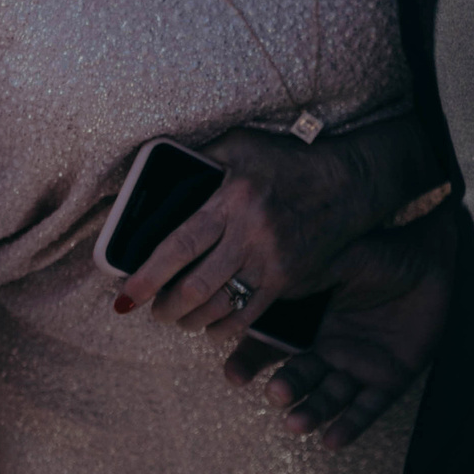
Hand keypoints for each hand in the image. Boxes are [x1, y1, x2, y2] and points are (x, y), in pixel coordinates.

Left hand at [113, 127, 384, 337]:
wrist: (348, 184)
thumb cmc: (291, 162)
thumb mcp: (244, 145)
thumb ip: (202, 158)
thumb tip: (162, 172)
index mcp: (233, 201)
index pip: (179, 246)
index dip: (147, 275)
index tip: (125, 295)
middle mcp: (251, 235)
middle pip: (194, 287)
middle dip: (164, 308)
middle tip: (152, 309)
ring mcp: (272, 262)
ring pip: (219, 307)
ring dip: (189, 321)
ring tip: (178, 318)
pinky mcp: (289, 280)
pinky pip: (249, 317)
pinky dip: (224, 329)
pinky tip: (212, 327)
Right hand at [224, 219, 452, 449]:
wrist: (428, 257)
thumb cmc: (378, 256)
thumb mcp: (335, 262)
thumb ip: (301, 276)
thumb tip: (258, 282)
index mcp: (304, 325)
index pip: (267, 348)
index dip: (249, 362)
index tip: (235, 376)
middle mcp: (324, 351)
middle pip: (297, 378)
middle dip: (286, 388)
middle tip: (277, 394)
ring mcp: (355, 368)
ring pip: (328, 398)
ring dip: (311, 412)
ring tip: (297, 423)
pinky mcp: (388, 380)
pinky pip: (367, 408)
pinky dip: (350, 425)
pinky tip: (333, 439)